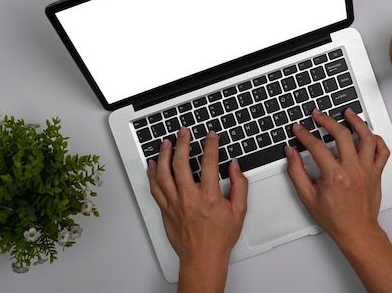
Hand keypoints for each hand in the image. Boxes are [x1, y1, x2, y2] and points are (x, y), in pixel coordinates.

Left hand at [148, 127, 247, 292]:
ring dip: (164, 155)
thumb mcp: (239, 211)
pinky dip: (152, 174)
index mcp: (209, 197)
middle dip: (182, 143)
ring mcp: (174, 204)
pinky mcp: (165, 210)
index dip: (210, 145)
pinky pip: (155, 188)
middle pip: (180, 163)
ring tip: (166, 143)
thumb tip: (234, 166)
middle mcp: (189, 198)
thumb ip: (239, 185)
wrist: (202, 258)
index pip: (209, 163)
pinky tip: (153, 164)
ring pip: (163, 174)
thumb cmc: (219, 238)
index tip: (210, 136)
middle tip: (183, 132)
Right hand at [285, 108, 389, 243]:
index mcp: (335, 176)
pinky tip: (368, 134)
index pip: (317, 146)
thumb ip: (297, 172)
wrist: (356, 231)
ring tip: (348, 113)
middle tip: (319, 115)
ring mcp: (368, 170)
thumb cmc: (335, 218)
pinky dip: (376, 139)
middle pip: (342, 134)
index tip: (299, 129)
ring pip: (367, 137)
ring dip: (357, 122)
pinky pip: (382, 151)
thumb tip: (291, 154)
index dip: (305, 134)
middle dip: (327, 120)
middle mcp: (354, 170)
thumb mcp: (307, 196)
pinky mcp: (377, 173)